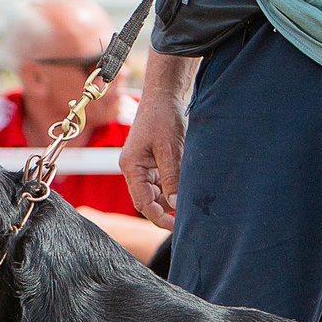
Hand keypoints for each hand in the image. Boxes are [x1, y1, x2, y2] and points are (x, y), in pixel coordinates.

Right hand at [122, 74, 189, 229]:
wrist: (163, 95)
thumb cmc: (163, 117)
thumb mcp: (170, 149)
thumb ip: (172, 177)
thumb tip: (176, 203)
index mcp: (131, 167)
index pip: (142, 202)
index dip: (159, 217)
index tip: (177, 226)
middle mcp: (134, 169)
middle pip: (148, 200)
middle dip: (167, 209)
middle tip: (189, 215)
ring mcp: (142, 165)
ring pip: (156, 192)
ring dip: (171, 197)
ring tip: (190, 199)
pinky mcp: (152, 161)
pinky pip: (161, 181)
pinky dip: (173, 186)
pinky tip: (186, 185)